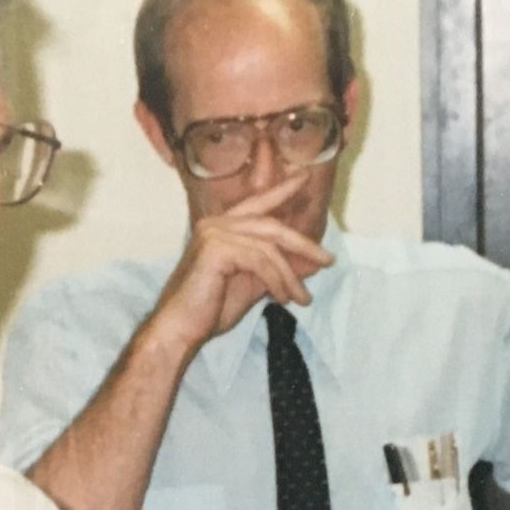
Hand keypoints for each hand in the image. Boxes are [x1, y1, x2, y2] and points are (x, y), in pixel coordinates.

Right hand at [144, 173, 333, 353]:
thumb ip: (276, 269)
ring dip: (290, 275)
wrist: (180, 331)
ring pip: (268, 247)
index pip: (257, 204)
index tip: (305, 178)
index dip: (282, 189)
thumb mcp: (252, 285)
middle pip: (271, 226)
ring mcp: (214, 233)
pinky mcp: (216, 249)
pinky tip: (282, 298)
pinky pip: (259, 261)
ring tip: (302, 298)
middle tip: (328, 260)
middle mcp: (215, 223)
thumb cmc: (209, 310)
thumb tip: (310, 262)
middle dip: (303, 243)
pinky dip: (277, 280)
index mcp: (220, 227)